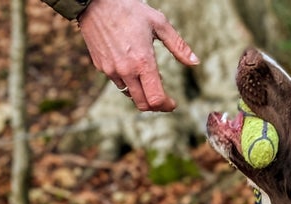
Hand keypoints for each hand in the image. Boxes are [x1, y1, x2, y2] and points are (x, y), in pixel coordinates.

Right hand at [77, 0, 198, 112]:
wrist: (95, 2)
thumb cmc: (130, 9)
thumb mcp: (159, 24)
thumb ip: (178, 46)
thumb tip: (195, 62)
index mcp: (143, 62)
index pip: (156, 99)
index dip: (167, 105)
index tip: (173, 103)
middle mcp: (126, 70)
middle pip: (143, 104)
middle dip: (156, 105)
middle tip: (164, 99)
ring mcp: (111, 70)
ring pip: (130, 94)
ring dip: (141, 92)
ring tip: (148, 77)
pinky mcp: (101, 66)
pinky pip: (117, 82)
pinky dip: (128, 81)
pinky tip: (133, 67)